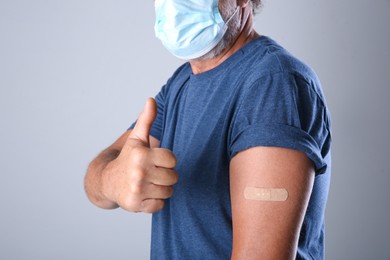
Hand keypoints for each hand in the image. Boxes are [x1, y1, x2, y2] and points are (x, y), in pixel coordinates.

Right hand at [102, 98, 177, 212]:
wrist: (106, 180)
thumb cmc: (127, 157)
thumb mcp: (137, 138)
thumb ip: (146, 120)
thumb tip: (151, 100)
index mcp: (141, 154)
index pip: (172, 160)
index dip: (166, 161)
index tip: (156, 160)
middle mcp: (139, 172)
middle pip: (173, 177)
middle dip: (165, 176)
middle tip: (152, 173)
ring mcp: (137, 190)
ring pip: (168, 192)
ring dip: (161, 189)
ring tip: (149, 183)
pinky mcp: (136, 205)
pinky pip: (160, 205)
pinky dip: (155, 202)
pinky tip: (145, 194)